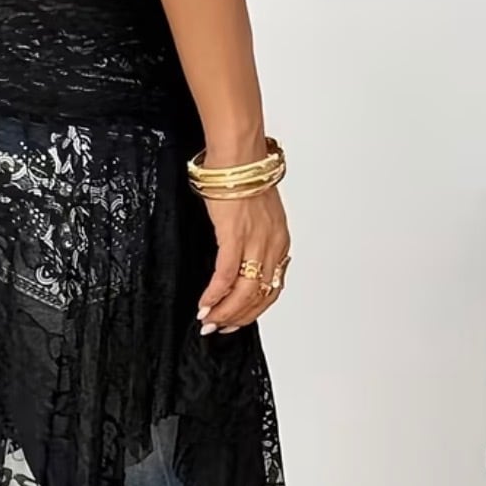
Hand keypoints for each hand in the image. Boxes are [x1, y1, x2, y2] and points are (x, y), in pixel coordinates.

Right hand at [197, 188, 290, 333]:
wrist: (238, 158)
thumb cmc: (243, 181)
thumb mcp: (258, 216)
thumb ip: (253, 240)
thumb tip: (239, 261)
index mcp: (280, 242)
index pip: (272, 289)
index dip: (254, 311)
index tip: (237, 321)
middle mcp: (272, 246)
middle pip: (259, 296)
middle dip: (237, 317)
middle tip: (219, 327)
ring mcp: (255, 242)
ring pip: (245, 292)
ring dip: (225, 311)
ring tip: (208, 320)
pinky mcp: (234, 236)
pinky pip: (226, 275)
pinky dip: (214, 294)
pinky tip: (204, 304)